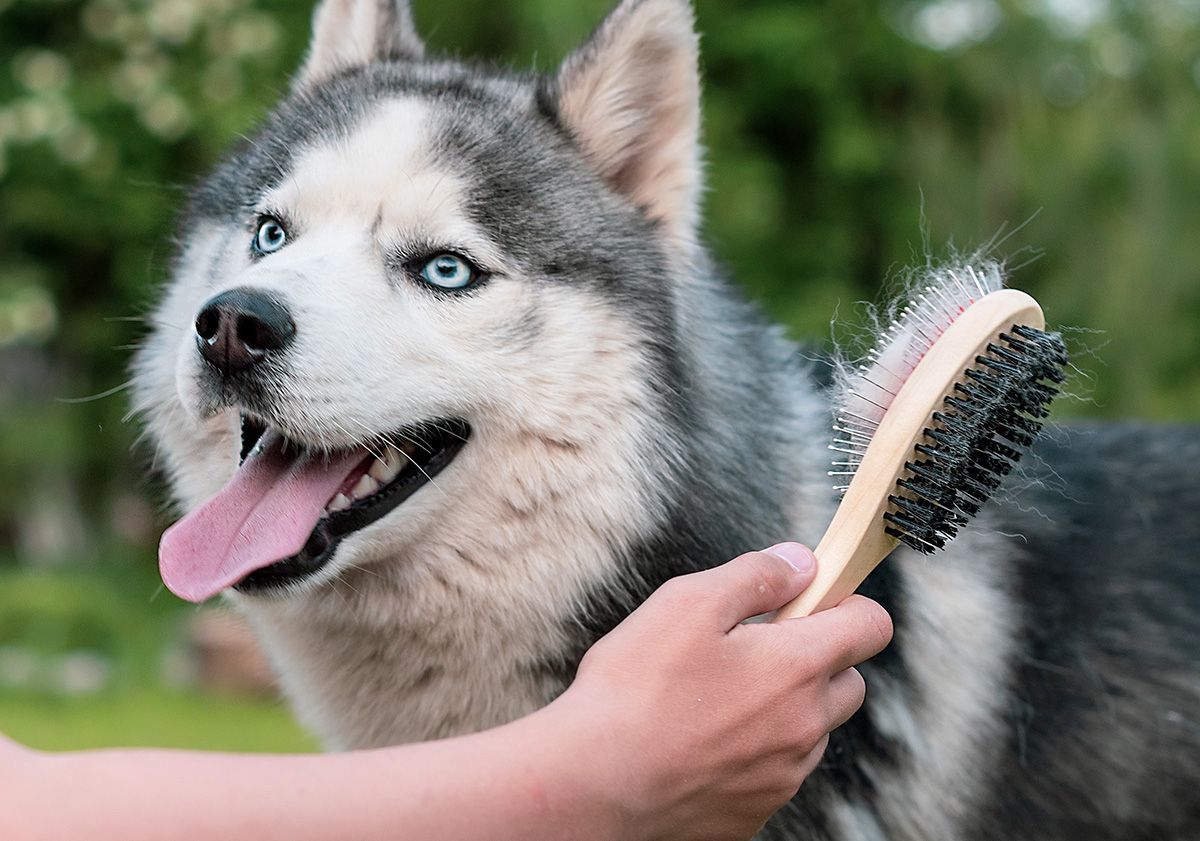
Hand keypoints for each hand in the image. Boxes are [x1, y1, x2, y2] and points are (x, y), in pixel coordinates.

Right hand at [552, 544, 892, 840]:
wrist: (594, 785)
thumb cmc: (634, 690)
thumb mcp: (687, 603)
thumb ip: (756, 575)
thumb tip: (801, 563)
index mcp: (797, 666)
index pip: (872, 626)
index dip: (846, 605)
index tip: (808, 602)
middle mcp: (805, 725)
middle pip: (849, 681)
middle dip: (817, 659)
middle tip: (752, 649)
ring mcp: (783, 776)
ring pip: (812, 730)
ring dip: (786, 709)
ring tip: (716, 699)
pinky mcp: (756, 812)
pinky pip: (776, 773)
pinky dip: (755, 753)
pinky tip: (702, 741)